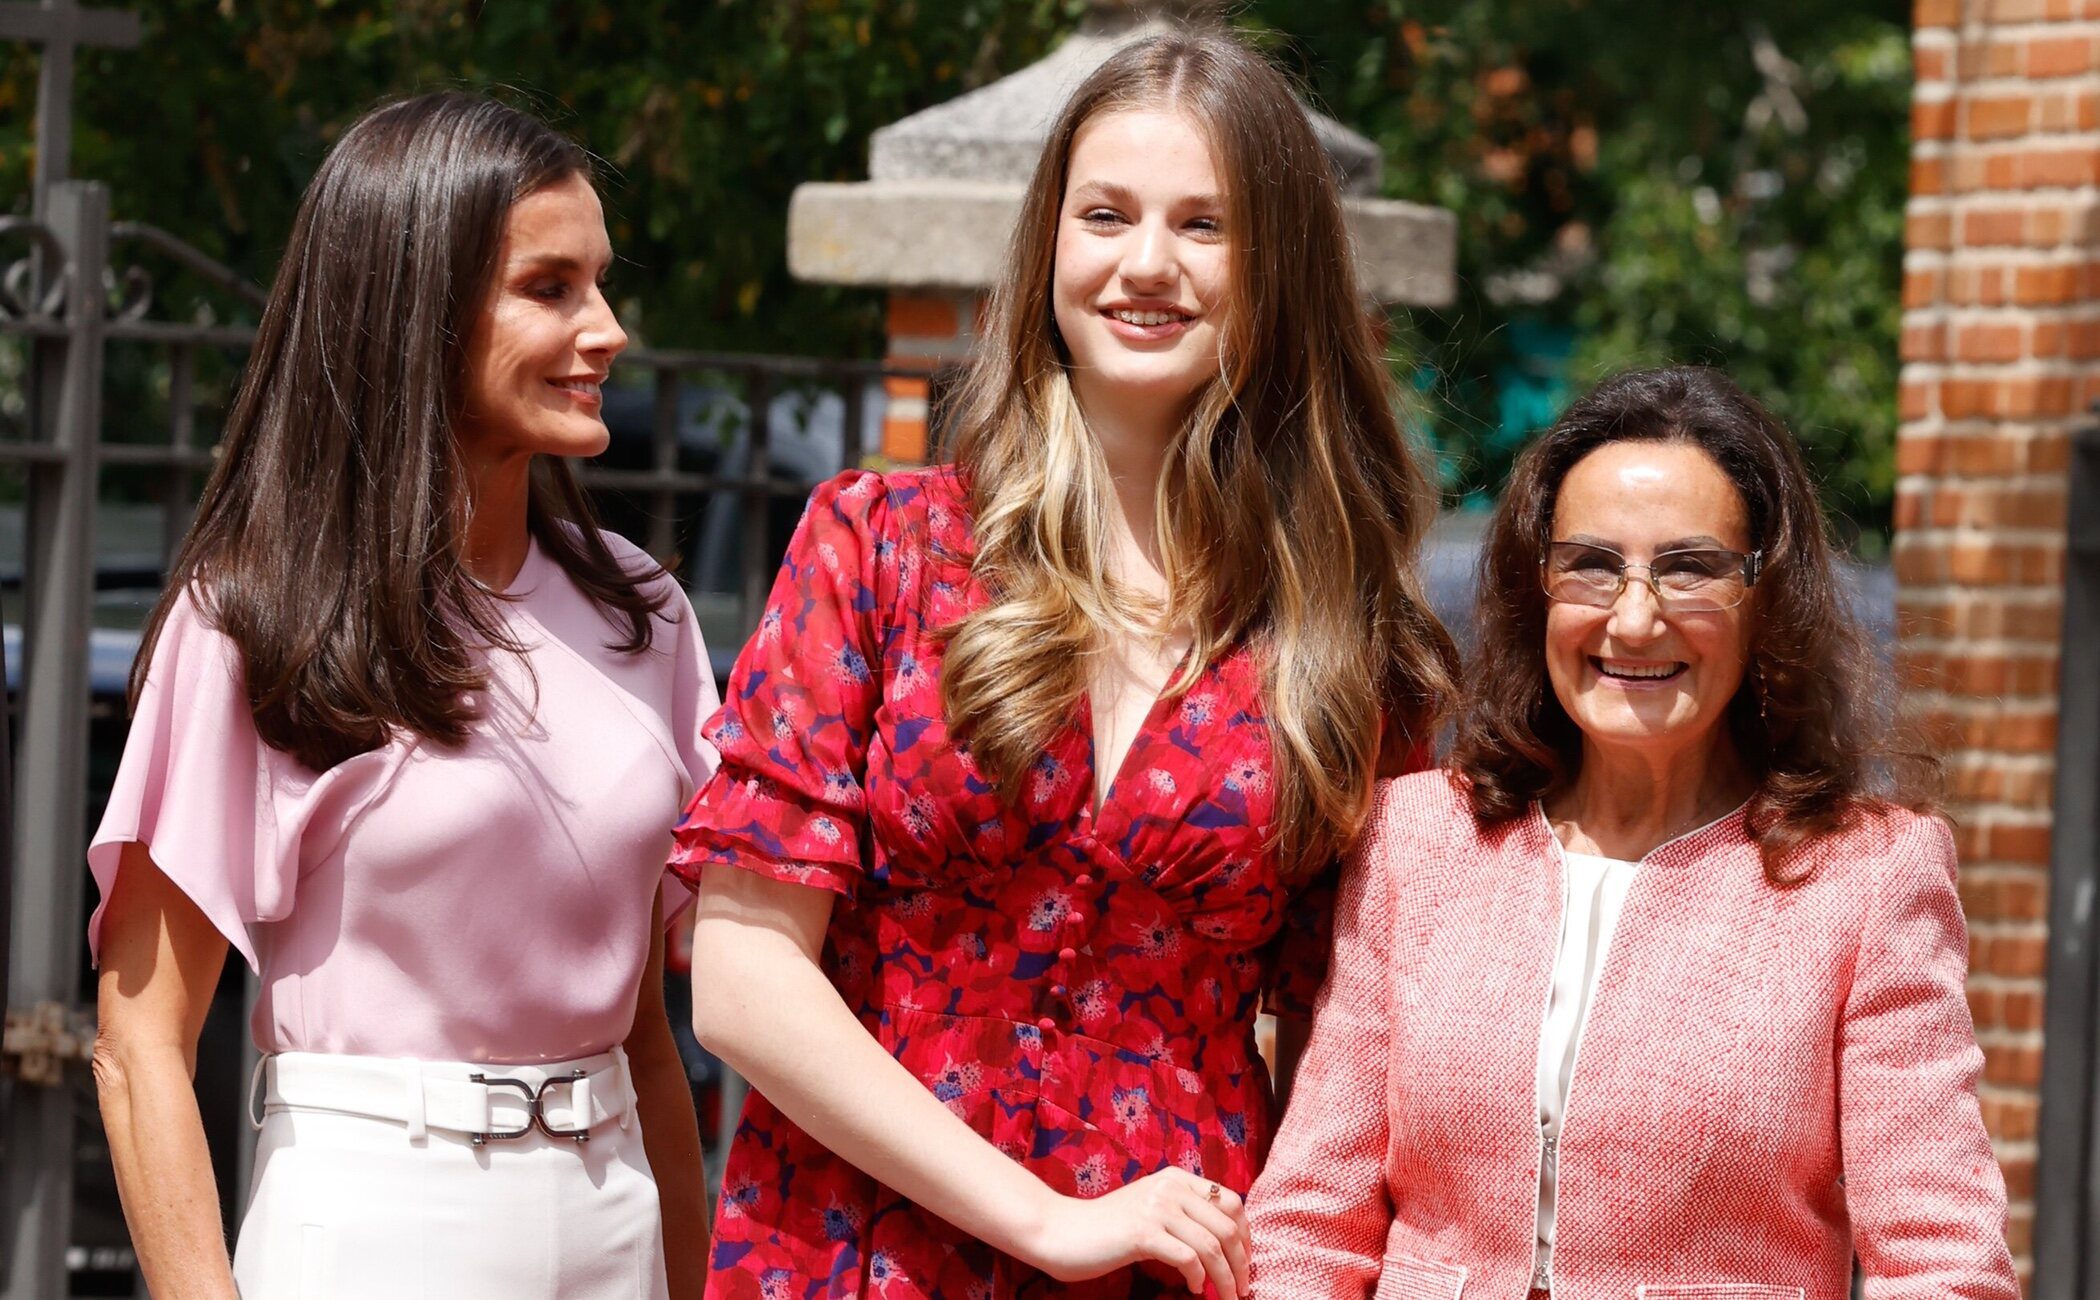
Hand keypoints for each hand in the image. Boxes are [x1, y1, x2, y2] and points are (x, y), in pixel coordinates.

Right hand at [1018, 1168, 1248, 1296]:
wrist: (1063, 1230)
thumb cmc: (1108, 1227)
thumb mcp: (1150, 1207)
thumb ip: (1182, 1212)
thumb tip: (1223, 1240)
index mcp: (1176, 1178)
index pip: (1230, 1201)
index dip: (1246, 1234)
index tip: (1245, 1260)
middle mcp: (1170, 1187)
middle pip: (1227, 1226)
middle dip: (1242, 1262)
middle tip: (1243, 1287)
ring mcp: (1156, 1208)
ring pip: (1211, 1246)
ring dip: (1226, 1278)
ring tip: (1227, 1296)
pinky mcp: (1143, 1233)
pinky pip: (1188, 1258)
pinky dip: (1199, 1278)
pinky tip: (1194, 1289)